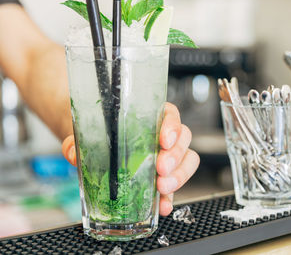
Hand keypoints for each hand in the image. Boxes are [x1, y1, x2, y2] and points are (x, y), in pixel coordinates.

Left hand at [62, 102, 198, 215]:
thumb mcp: (84, 132)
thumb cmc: (96, 130)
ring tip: (163, 187)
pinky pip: (175, 185)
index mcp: (149, 116)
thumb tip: (75, 153)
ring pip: (187, 160)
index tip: (164, 140)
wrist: (90, 142)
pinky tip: (163, 205)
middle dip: (176, 156)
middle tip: (161, 168)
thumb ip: (77, 140)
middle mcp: (162, 134)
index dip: (172, 127)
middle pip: (183, 139)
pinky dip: (171, 196)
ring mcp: (166, 155)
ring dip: (179, 175)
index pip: (170, 115)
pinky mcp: (163, 176)